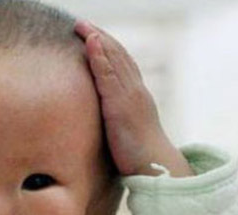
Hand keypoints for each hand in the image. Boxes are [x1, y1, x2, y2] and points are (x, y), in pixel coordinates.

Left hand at [75, 20, 192, 177]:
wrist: (155, 168)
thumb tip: (107, 128)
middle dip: (100, 37)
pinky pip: (108, 76)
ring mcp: (129, 96)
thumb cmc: (141, 159)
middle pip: (117, 56)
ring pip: (113, 60)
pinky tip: (91, 43)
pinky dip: (100, 57)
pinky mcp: (120, 106)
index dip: (108, 49)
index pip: (122, 66)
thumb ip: (118, 124)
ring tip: (82, 26)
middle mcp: (134, 91)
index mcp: (136, 98)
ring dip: (96, 40)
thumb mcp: (128, 135)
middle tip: (82, 24)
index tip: (94, 36)